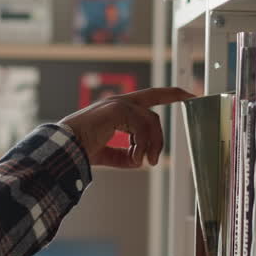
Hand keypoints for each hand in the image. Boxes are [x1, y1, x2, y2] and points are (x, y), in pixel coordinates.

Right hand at [59, 87, 194, 168]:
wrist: (64, 148)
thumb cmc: (79, 149)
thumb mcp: (108, 153)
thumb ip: (124, 154)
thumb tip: (139, 160)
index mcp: (118, 109)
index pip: (152, 96)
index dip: (173, 93)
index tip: (191, 95)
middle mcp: (120, 102)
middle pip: (153, 115)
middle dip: (159, 139)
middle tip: (154, 161)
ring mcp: (118, 104)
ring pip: (150, 122)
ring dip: (150, 146)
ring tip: (143, 162)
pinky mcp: (117, 110)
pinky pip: (141, 128)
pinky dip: (140, 146)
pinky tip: (133, 159)